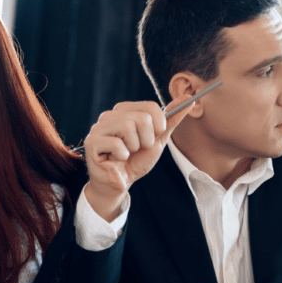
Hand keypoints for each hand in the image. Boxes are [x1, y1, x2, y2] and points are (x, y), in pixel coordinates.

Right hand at [82, 98, 193, 220]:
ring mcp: (99, 127)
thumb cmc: (136, 160)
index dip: (158, 125)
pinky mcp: (92, 142)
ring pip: (128, 127)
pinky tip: (116, 159)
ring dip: (133, 147)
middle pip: (141, 118)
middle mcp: (110, 115)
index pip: (150, 107)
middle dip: (146, 139)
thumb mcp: (158, 140)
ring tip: (126, 154)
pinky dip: (122, 156)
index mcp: (125, 110)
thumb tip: (189, 100)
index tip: (152, 137)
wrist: (121, 182)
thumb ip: (171, 120)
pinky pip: (117, 144)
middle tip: (137, 149)